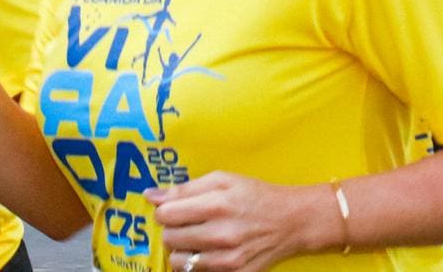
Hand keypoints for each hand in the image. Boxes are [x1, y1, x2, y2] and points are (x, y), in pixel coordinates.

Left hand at [146, 172, 317, 270]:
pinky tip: (208, 250)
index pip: (166, 214)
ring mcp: (228, 259)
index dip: (164, 210)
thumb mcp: (222, 179)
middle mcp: (221, 234)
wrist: (291, 221)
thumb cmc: (255, 195)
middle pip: (169, 238)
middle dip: (172, 229)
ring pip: (179, 261)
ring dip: (181, 249)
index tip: (172, 208)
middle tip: (185, 222)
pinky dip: (198, 263)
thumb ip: (185, 188)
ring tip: (194, 238)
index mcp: (216, 204)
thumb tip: (151, 195)